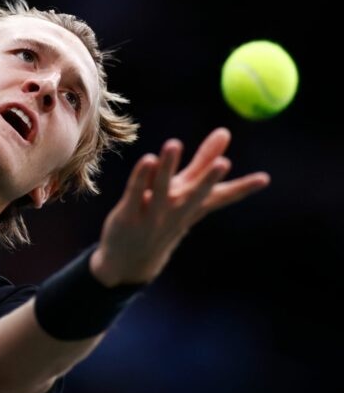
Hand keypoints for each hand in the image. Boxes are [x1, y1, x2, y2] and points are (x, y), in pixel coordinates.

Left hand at [90, 127, 269, 286]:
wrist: (129, 260)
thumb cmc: (162, 218)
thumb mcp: (184, 192)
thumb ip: (202, 163)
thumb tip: (225, 132)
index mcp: (192, 205)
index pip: (220, 197)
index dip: (242, 188)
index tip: (265, 179)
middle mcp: (175, 209)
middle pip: (194, 193)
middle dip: (208, 178)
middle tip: (225, 163)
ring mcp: (152, 213)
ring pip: (162, 188)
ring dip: (168, 166)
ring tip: (174, 143)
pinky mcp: (128, 213)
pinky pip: (135, 191)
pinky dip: (141, 176)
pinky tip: (148, 159)